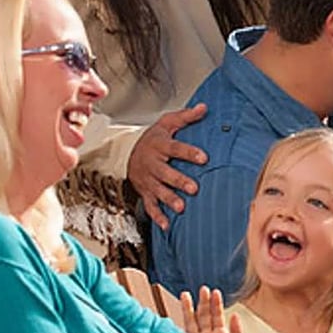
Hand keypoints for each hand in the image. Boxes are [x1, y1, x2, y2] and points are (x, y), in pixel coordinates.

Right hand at [128, 103, 207, 230]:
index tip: (204, 158)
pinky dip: (157, 216)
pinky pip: (149, 205)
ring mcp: (147, 179)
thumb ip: (186, 117)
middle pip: (166, 172)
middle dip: (179, 180)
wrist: (127, 152)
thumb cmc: (154, 138)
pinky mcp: (145, 191)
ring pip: (158, 190)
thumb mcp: (167, 123)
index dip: (189, 153)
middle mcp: (152, 163)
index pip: (175, 148)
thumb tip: (204, 107)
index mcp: (159, 145)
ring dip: (169, 199)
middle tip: (194, 188)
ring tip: (181, 207)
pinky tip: (166, 225)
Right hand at [179, 286, 241, 332]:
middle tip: (203, 289)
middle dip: (203, 302)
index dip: (215, 304)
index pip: (215, 316)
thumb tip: (235, 315)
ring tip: (186, 294)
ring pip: (191, 322)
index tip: (215, 292)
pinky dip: (181, 326)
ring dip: (190, 309)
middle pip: (203, 315)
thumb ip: (237, 332)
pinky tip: (182, 315)